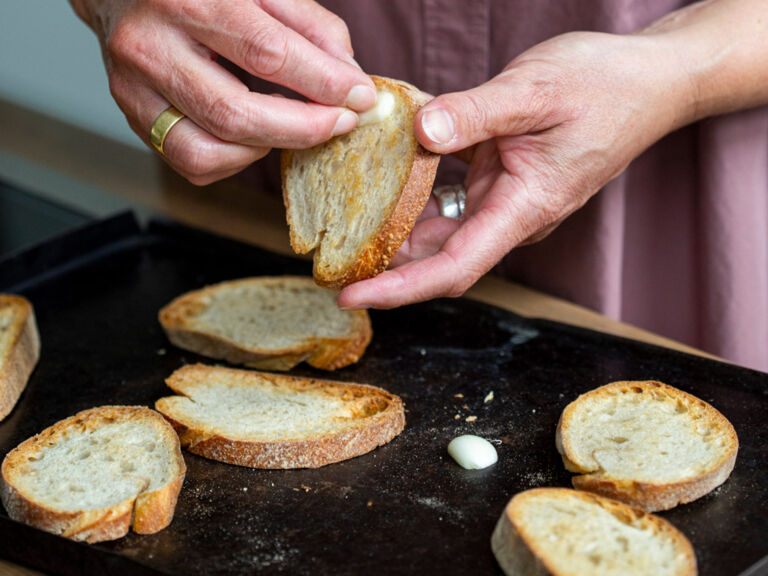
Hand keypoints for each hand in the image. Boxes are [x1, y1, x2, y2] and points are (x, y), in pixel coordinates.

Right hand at [70, 0, 375, 183]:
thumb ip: (309, 26)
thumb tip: (350, 77)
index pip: (266, 53)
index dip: (323, 82)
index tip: (360, 96)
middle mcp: (150, 46)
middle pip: (236, 113)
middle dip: (303, 128)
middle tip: (340, 123)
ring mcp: (133, 89)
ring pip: (209, 150)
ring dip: (267, 148)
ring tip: (293, 126)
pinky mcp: (134, 119)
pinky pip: (193, 164)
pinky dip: (236, 159)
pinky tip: (254, 134)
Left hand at [338, 31, 694, 308]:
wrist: (649, 83)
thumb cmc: (605, 88)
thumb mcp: (534, 91)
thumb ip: (475, 114)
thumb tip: (421, 131)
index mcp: (525, 209)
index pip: (455, 268)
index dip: (402, 288)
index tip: (354, 296)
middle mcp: (513, 215)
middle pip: (440, 258)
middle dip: (386, 267)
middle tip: (329, 262)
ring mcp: (508, 200)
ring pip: (442, 231)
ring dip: (397, 233)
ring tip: (345, 230)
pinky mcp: (503, 180)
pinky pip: (453, 201)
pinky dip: (418, 196)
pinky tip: (386, 181)